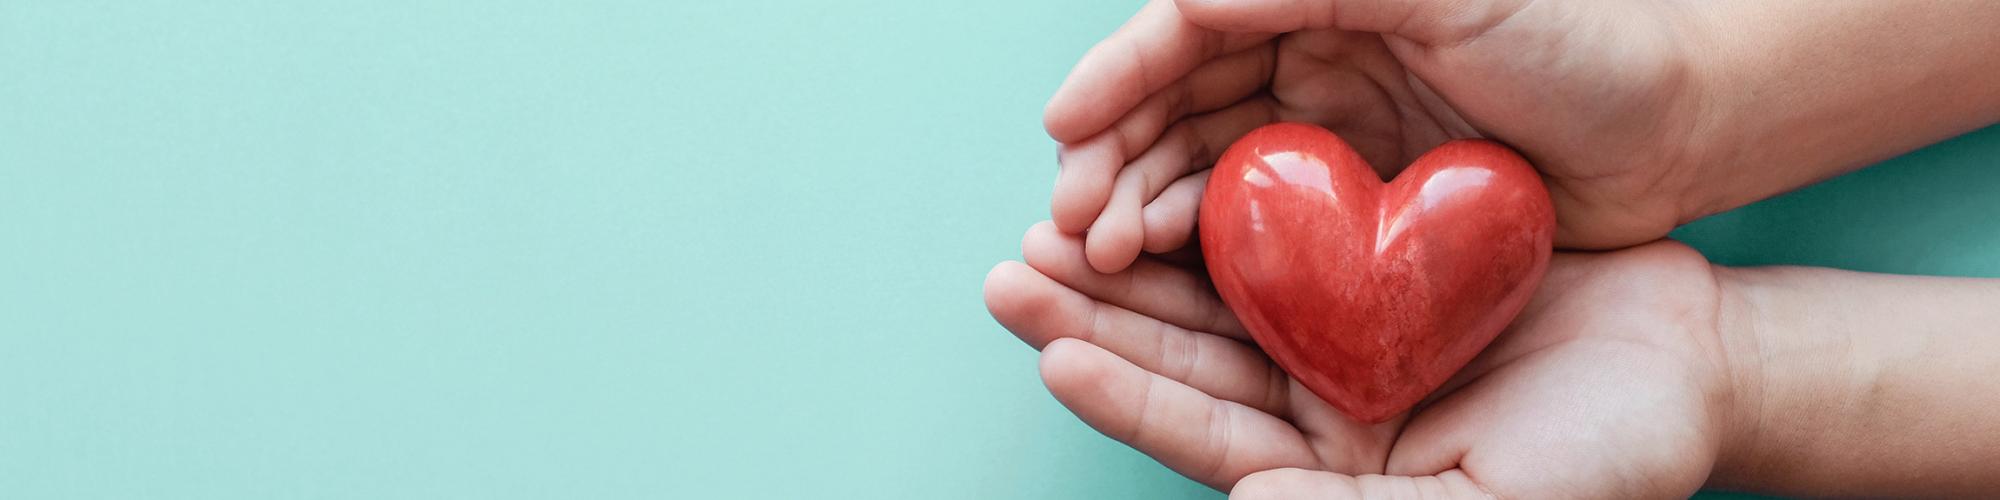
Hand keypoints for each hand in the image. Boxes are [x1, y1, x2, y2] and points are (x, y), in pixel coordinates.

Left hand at [984, 222, 1740, 497]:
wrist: (1692, 364)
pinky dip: (1218, 205)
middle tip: (1012, 268)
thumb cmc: (1612, 456)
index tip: (1053, 349)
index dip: (1126, 395)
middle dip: (1093, 313)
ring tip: (1053, 219)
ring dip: (1134, 255)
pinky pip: (1277, 233)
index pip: (1203, 433)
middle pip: (1182, 357)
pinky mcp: (1368, 268)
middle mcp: (1315, 405)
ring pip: (1212, 291)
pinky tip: (1162, 173)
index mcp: (1328, 470)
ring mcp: (1338, 334)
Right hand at [1044, 0, 1718, 273]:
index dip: (1116, 77)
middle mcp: (1306, 61)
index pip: (1185, 31)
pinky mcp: (1351, 214)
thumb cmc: (1583, 44)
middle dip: (1108, 159)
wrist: (1679, 132)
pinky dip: (1197, 250)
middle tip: (1068, 222)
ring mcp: (1325, 139)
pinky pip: (1251, 230)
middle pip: (1172, 107)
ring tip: (1098, 254)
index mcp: (1318, 1)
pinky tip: (1162, 272)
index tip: (1064, 127)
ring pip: (1198, 171)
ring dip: (1136, 208)